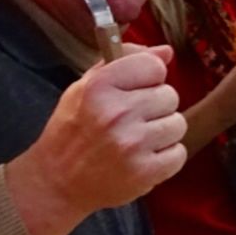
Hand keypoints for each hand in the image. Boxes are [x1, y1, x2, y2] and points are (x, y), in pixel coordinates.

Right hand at [9, 45, 187, 231]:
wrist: (56, 182)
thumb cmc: (72, 131)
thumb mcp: (85, 87)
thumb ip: (125, 62)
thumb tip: (166, 52)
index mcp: (100, 86)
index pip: (154, 66)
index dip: (150, 78)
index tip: (137, 90)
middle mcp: (117, 112)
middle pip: (170, 95)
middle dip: (156, 107)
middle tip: (133, 121)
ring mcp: (133, 143)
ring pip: (178, 124)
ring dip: (162, 133)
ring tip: (138, 140)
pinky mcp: (145, 171)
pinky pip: (178, 154)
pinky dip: (165, 158)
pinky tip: (143, 159)